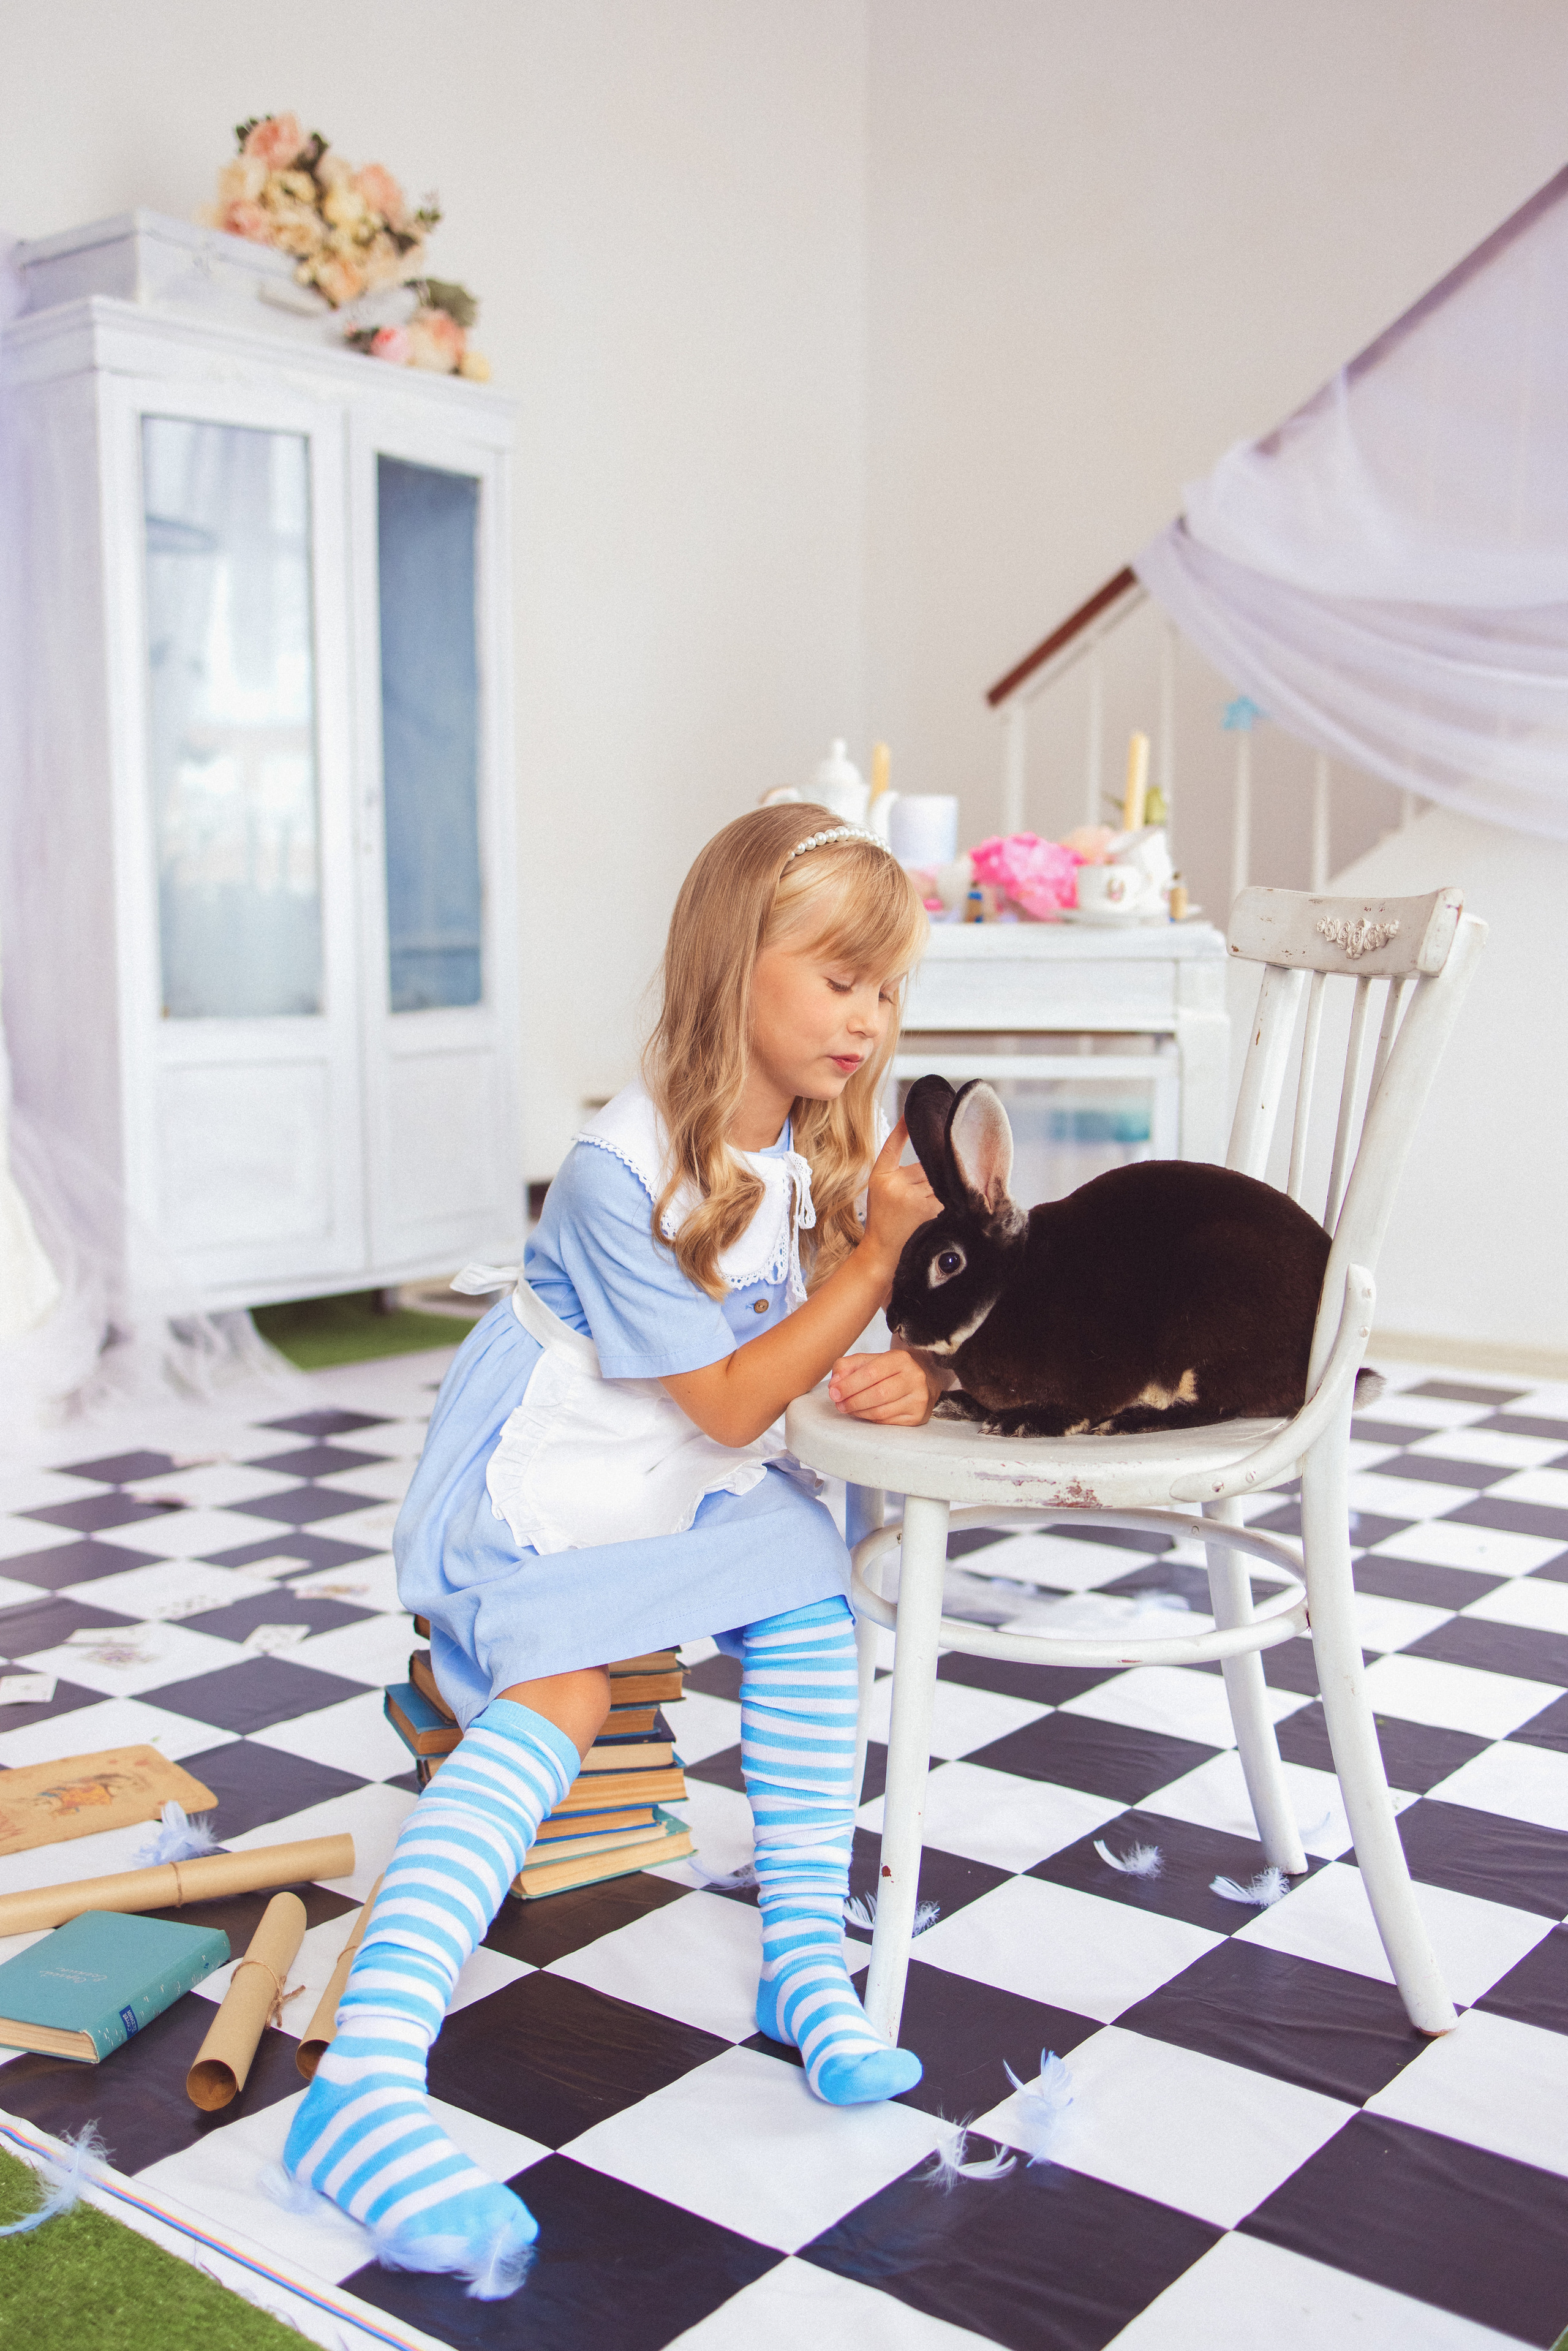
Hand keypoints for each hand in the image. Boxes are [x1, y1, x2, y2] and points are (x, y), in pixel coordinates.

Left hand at [828, 1348, 940, 1426]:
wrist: (921, 1382)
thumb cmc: (888, 1371)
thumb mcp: (869, 1361)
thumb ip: (847, 1367)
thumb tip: (835, 1384)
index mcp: (901, 1359)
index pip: (871, 1372)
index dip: (849, 1384)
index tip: (833, 1392)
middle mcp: (914, 1377)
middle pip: (878, 1393)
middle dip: (853, 1401)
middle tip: (838, 1404)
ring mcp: (918, 1398)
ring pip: (882, 1411)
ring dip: (859, 1412)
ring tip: (847, 1408)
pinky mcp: (918, 1416)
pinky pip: (887, 1421)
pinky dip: (870, 1418)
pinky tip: (862, 1413)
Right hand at [861, 1119, 941, 1274]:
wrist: (883, 1252)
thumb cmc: (884, 1219)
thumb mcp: (882, 1190)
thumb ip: (903, 1173)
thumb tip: (936, 1155)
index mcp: (880, 1176)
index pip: (892, 1145)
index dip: (902, 1128)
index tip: (910, 1112)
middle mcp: (894, 1184)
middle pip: (924, 1164)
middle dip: (930, 1173)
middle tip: (923, 1191)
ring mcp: (912, 1197)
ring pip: (936, 1178)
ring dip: (939, 1187)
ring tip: (925, 1205)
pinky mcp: (928, 1210)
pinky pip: (944, 1193)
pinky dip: (946, 1198)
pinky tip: (938, 1209)